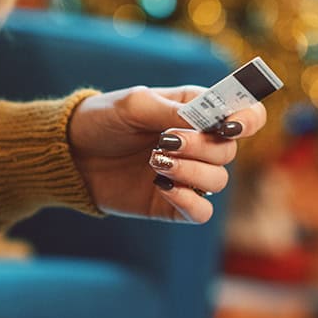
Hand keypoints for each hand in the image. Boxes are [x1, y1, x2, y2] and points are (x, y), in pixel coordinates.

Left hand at [67, 85, 266, 223]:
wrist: (71, 154)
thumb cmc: (103, 120)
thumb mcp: (134, 104)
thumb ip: (171, 110)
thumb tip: (202, 122)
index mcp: (198, 112)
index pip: (245, 116)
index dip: (247, 119)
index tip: (228, 125)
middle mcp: (199, 144)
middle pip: (229, 151)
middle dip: (200, 146)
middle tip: (164, 141)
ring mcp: (188, 176)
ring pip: (218, 181)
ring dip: (190, 171)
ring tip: (154, 161)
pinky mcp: (173, 204)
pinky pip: (202, 213)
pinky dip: (189, 201)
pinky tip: (163, 187)